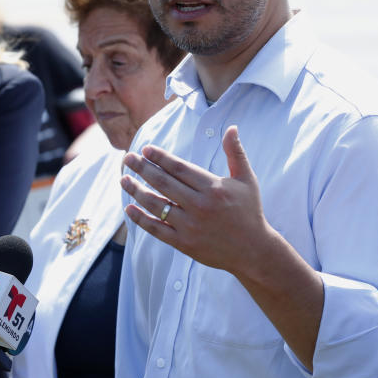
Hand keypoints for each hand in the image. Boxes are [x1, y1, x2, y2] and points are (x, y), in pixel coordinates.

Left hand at [120, 125, 281, 275]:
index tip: (145, 149)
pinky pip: (157, 229)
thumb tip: (231, 127)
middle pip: (164, 183)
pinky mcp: (184, 243)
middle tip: (127, 158)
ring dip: (137, 191)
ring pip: (156, 205)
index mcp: (213, 188)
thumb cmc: (249, 211)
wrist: (253, 250)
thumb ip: (235, 153)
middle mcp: (200, 206)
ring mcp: (190, 226)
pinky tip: (129, 207)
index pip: (179, 168)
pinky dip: (141, 219)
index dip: (160, 158)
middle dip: (142, 169)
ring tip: (124, 179)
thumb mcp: (246, 180)